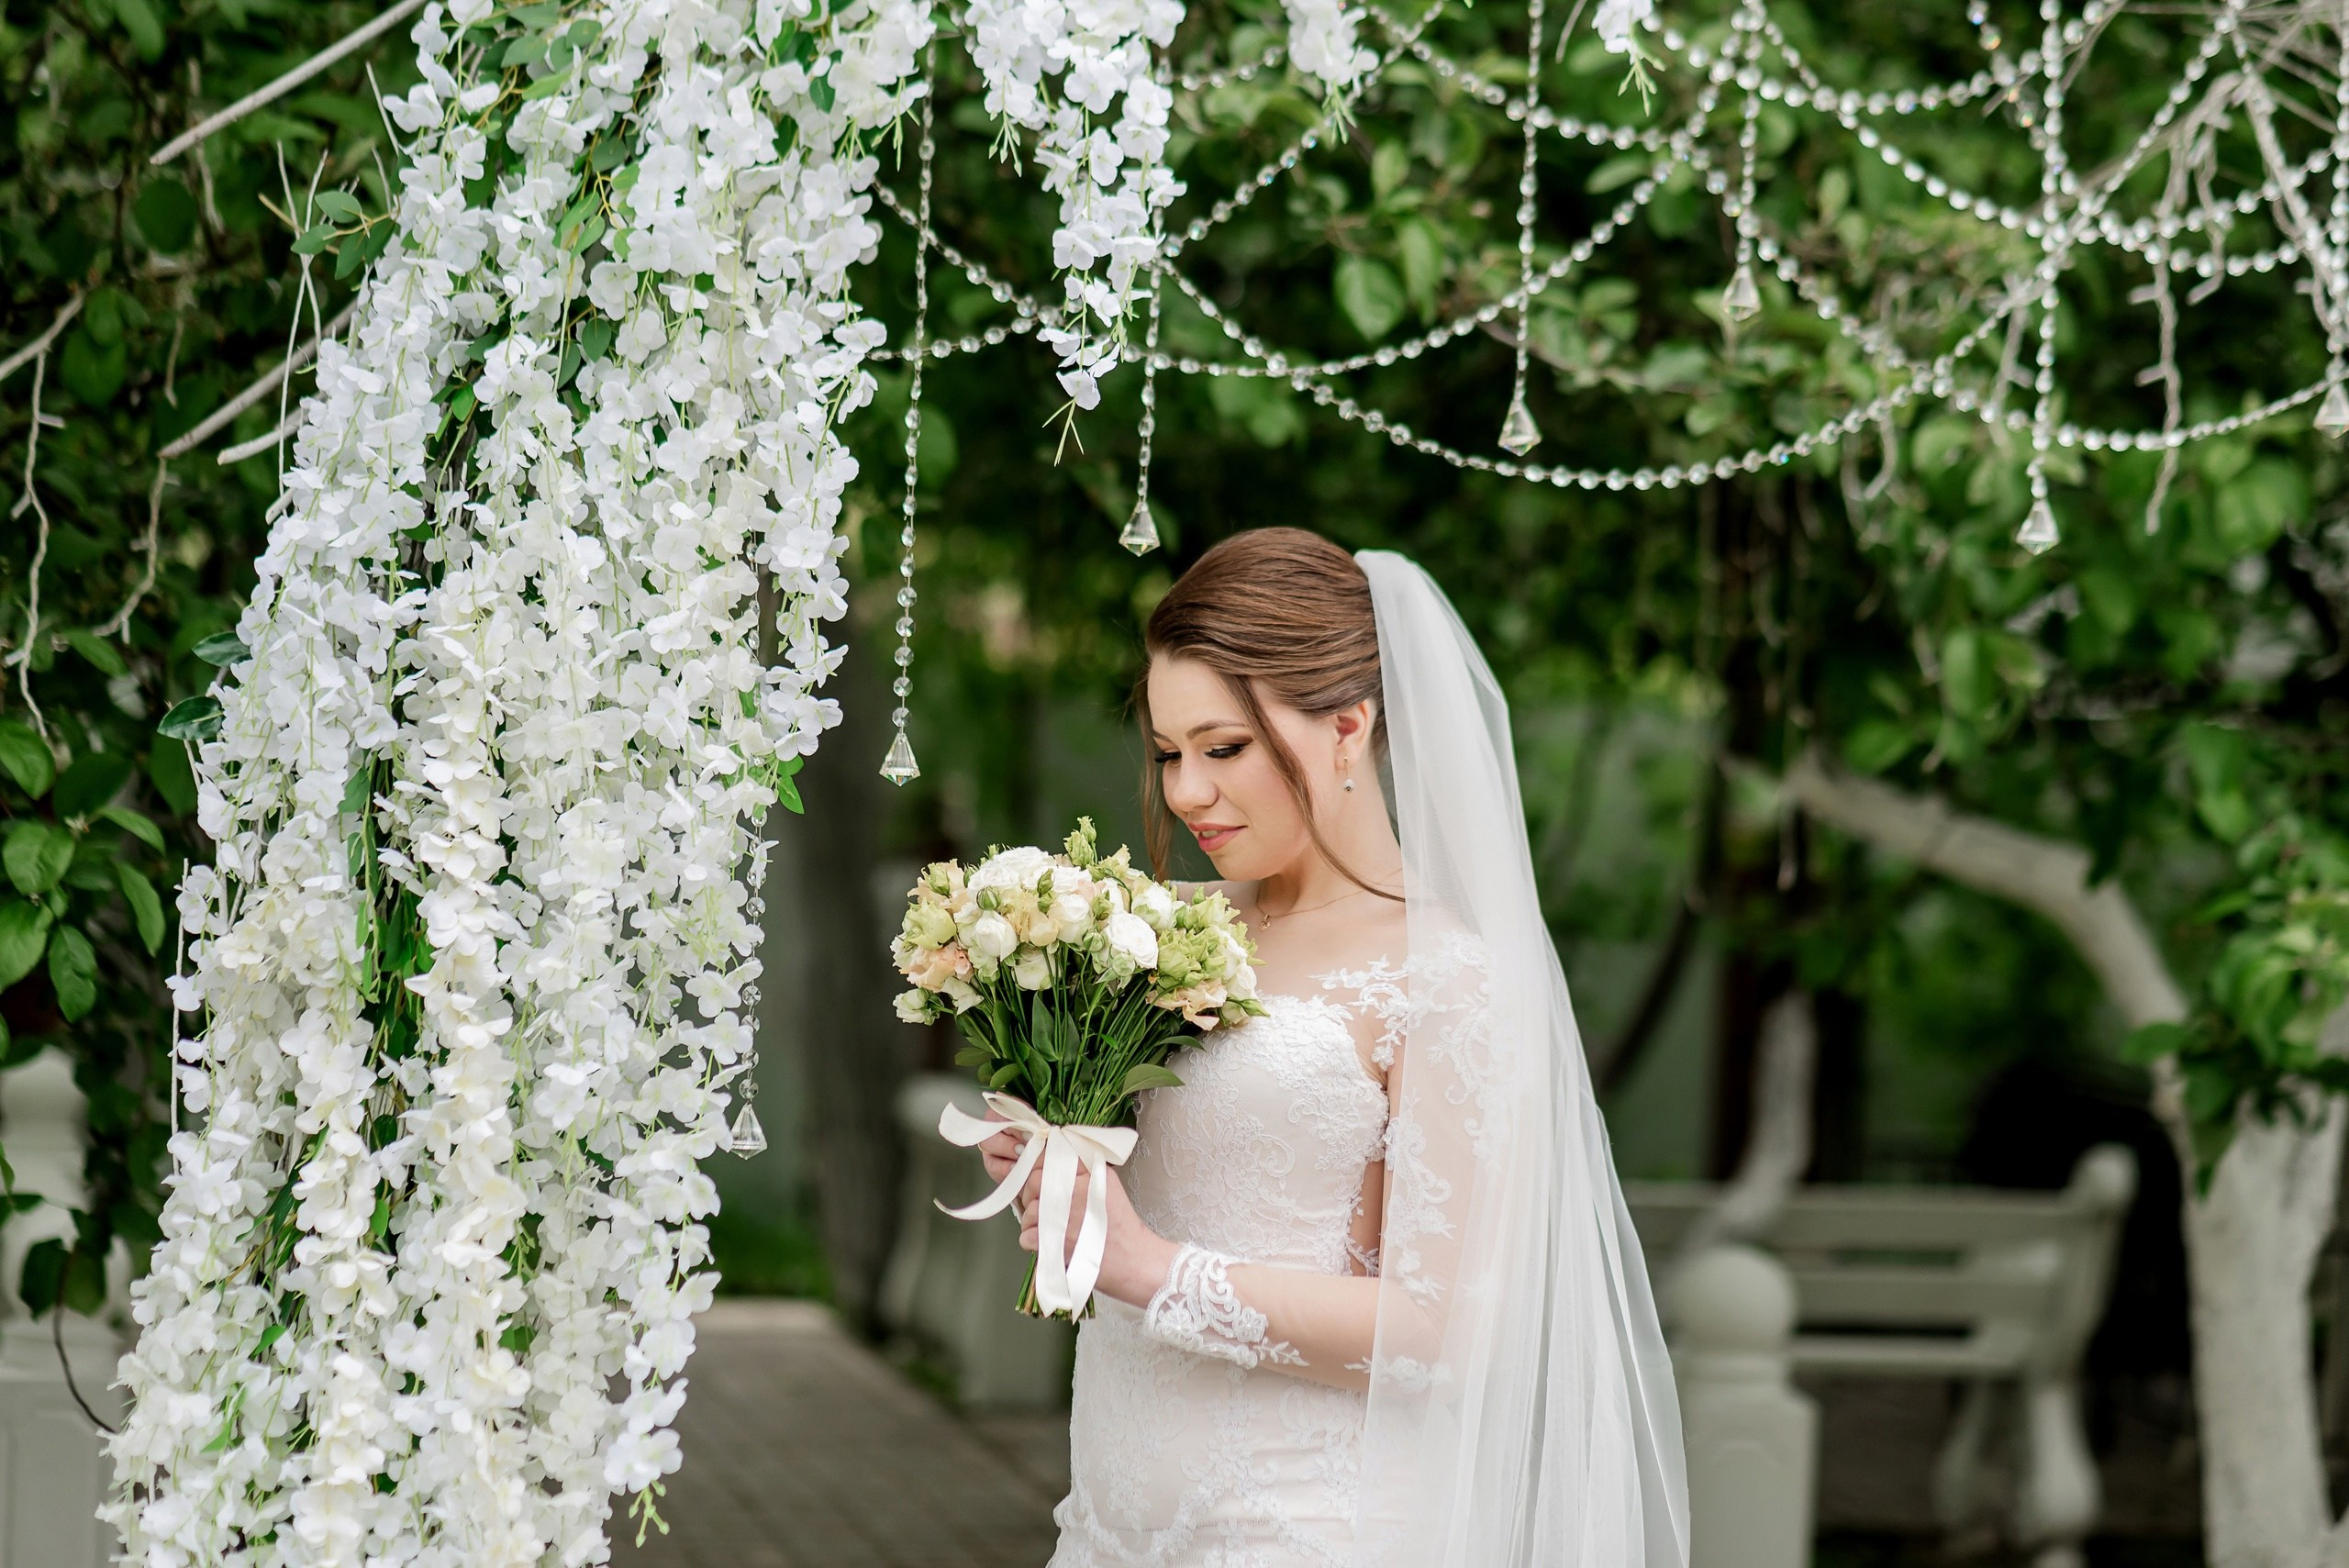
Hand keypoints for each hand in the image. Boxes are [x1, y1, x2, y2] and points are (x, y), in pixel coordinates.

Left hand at [1011, 1156, 1176, 1310]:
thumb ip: (1084, 1170)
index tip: (1041, 1175)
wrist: (1132, 1260)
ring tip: (1046, 1227)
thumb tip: (1058, 1161)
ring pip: (1028, 1210)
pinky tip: (1046, 1242)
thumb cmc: (1121, 1226)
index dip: (1040, 1166)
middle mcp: (1072, 1191)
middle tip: (1040, 1203)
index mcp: (1087, 1174)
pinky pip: (1026, 1235)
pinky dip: (1032, 1240)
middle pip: (1034, 1182)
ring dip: (1032, 1220)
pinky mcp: (1052, 1242)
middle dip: (1031, 1193)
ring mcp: (1060, 1217)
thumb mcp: (1108, 1184)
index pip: (1051, 1158)